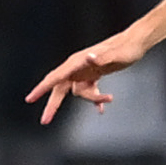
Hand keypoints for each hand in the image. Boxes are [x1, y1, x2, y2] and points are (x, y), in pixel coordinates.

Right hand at [28, 32, 143, 121]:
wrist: (136, 42)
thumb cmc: (127, 49)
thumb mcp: (117, 55)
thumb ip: (102, 57)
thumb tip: (88, 57)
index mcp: (78, 62)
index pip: (55, 77)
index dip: (41, 89)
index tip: (30, 99)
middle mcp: (78, 66)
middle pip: (59, 88)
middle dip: (53, 105)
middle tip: (45, 121)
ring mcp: (85, 71)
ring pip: (80, 92)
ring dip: (93, 98)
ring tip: (109, 98)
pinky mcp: (93, 74)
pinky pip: (89, 91)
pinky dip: (95, 99)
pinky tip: (101, 109)